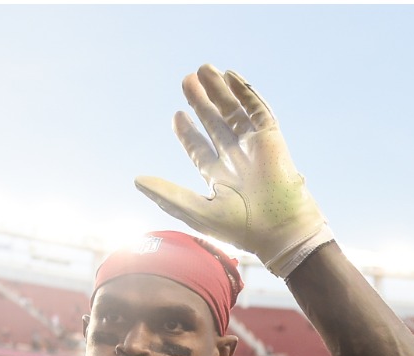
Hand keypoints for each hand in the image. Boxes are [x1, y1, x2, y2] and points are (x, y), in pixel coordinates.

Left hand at [134, 64, 333, 277]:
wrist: (277, 228)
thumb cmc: (237, 227)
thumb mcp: (194, 210)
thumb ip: (166, 194)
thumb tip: (136, 180)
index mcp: (217, 176)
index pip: (199, 147)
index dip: (187, 131)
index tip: (176, 113)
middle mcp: (235, 158)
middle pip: (215, 122)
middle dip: (201, 101)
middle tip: (186, 79)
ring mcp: (254, 146)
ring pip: (234, 111)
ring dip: (219, 91)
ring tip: (203, 69)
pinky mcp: (271, 137)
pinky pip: (257, 109)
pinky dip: (245, 92)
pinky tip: (231, 77)